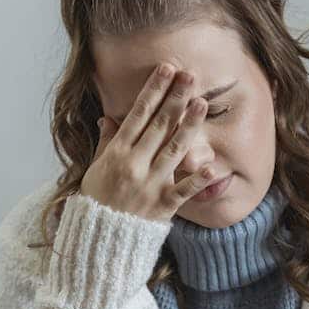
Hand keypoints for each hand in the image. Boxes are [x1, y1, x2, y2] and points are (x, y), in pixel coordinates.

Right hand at [81, 64, 215, 221]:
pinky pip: (183, 190)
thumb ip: (106, 143)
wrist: (99, 238)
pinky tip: (212, 166)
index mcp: (117, 152)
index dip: (154, 90)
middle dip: (175, 98)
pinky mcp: (163, 205)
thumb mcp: (95, 168)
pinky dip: (197, 179)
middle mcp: (134, 164)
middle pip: (159, 126)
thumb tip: (108, 118)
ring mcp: (150, 184)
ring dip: (189, 125)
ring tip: (202, 104)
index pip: (138, 114)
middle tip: (190, 76)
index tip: (167, 70)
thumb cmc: (98, 200)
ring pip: (174, 150)